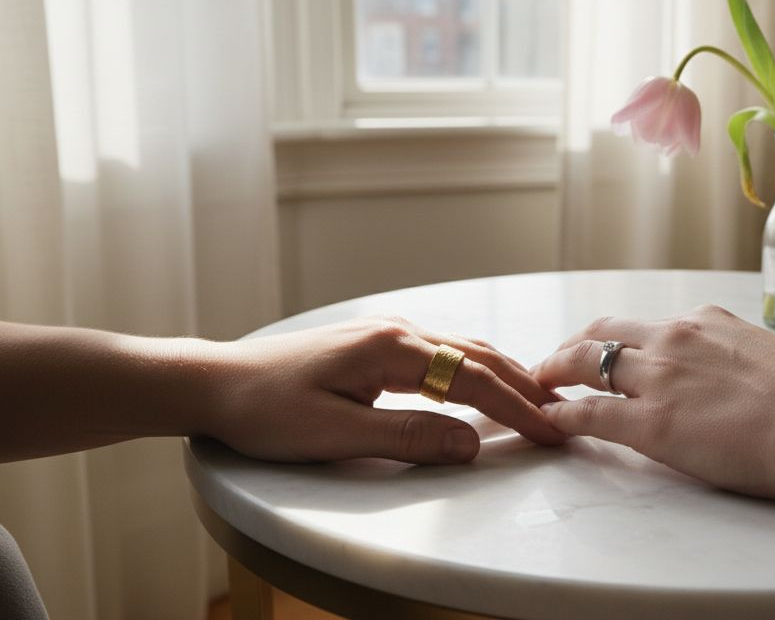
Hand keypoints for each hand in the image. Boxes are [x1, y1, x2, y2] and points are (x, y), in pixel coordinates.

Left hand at [205, 316, 565, 464]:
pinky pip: (441, 353)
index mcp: (389, 348)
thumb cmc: (264, 410)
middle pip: (476, 355)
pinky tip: (484, 383)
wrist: (214, 384)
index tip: (550, 431)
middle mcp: (395, 330)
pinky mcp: (376, 345)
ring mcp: (386, 333)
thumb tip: (471, 443)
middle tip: (560, 417)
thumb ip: (406, 438)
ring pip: (462, 349)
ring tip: (538, 399)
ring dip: (503, 374)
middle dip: (522, 387)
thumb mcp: (334, 434)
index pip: (470, 378)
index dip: (514, 408)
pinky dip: (475, 369)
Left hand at [534, 305, 774, 503]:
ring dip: (555, 371)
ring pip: (587, 362)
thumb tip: (733, 380)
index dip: (618, 341)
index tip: (605, 351)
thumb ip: (736, 361)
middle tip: (553, 363)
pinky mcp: (651, 422)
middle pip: (604, 333)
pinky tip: (545, 420)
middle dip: (572, 346)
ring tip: (538, 385)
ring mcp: (659, 378)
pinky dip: (560, 414)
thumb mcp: (769, 360)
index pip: (649, 327)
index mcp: (707, 323)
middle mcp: (675, 339)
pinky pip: (588, 413)